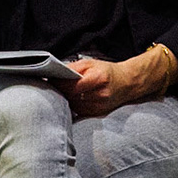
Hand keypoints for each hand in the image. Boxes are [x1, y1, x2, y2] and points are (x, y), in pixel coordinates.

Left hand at [60, 45, 175, 118]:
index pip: (72, 85)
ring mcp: (99, 106)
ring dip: (64, 99)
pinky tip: (69, 99)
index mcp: (98, 78)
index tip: (50, 79)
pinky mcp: (97, 114)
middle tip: (50, 86)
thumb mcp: (90, 63)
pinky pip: (78, 111)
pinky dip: (72, 105)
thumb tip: (55, 73)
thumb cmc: (107, 71)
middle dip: (59, 91)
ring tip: (59, 92)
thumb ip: (72, 68)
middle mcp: (100, 94)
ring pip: (73, 105)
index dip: (58, 83)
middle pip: (71, 96)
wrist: (126, 83)